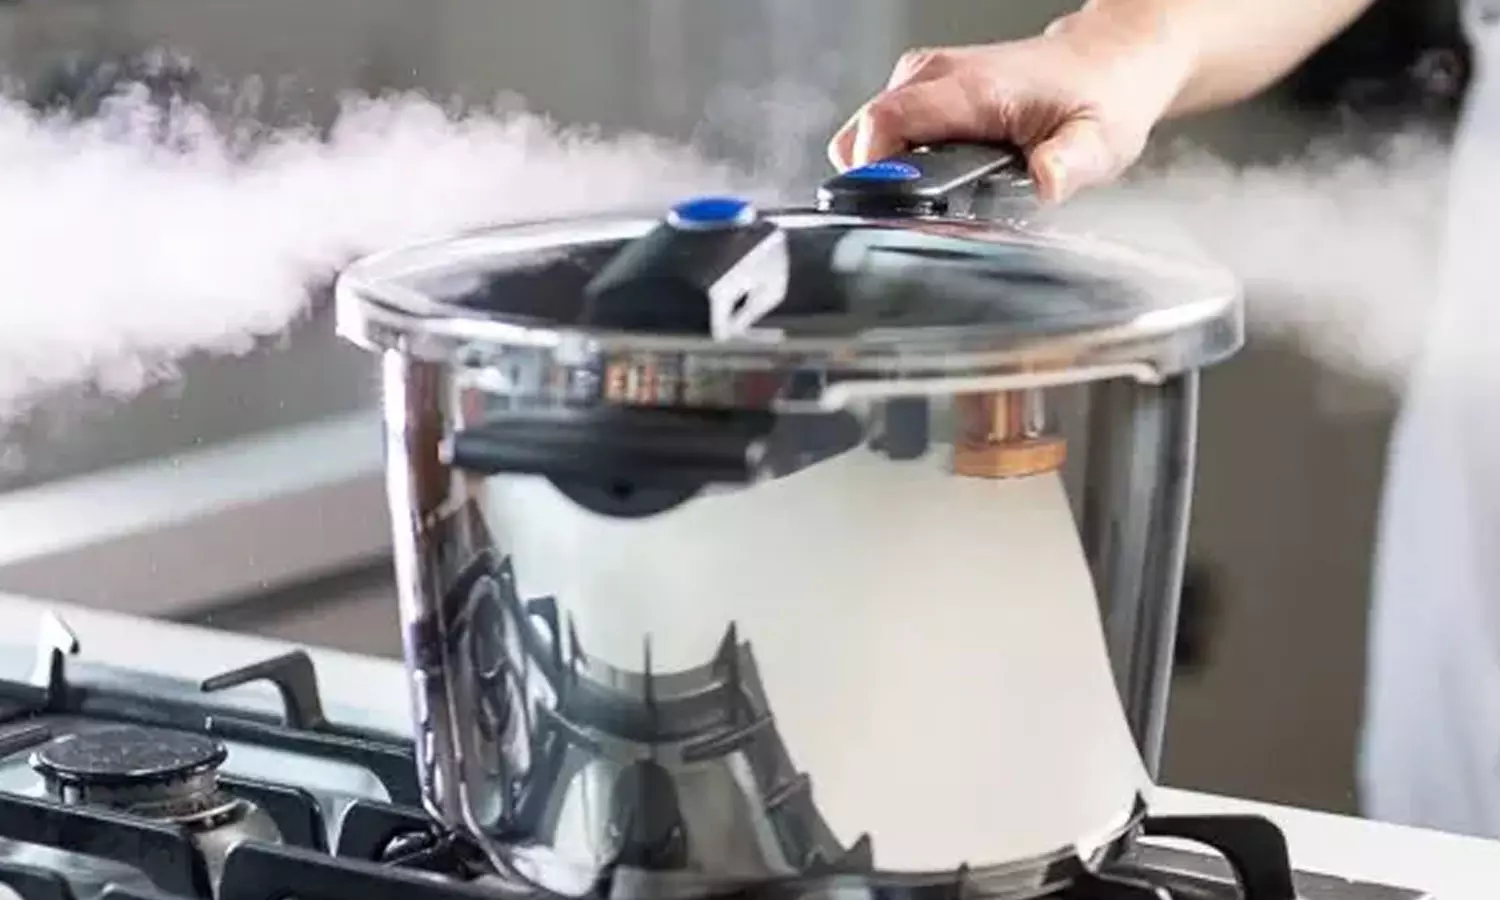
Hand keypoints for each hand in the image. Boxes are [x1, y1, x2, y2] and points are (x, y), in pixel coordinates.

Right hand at [827, 10, 1196, 202]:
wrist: (1105, 63)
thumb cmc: (1099, 100)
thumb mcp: (1098, 142)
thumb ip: (1070, 163)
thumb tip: (1046, 180)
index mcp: (973, 88)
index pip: (887, 122)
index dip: (875, 173)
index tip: (895, 209)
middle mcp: (938, 74)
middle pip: (864, 131)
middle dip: (877, 182)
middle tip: (924, 211)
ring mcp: (925, 77)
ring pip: (866, 132)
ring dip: (886, 172)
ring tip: (936, 191)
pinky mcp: (921, 87)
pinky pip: (880, 129)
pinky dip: (893, 159)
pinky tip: (935, 172)